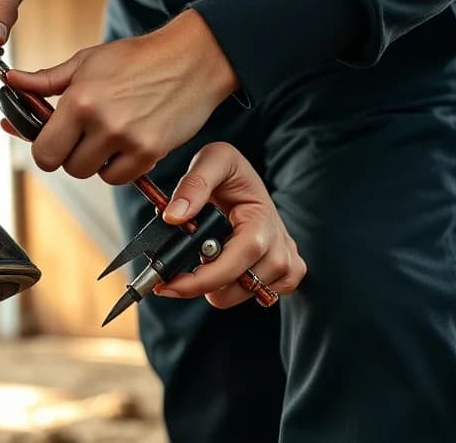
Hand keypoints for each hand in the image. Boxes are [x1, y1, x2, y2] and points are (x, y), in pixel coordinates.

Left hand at [6, 9, 239, 184]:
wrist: (191, 59)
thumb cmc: (137, 58)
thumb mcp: (86, 61)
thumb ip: (45, 80)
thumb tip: (11, 81)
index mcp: (79, 100)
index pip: (43, 151)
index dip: (44, 148)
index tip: (52, 140)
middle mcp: (101, 122)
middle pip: (66, 166)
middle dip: (69, 154)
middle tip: (82, 136)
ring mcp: (127, 140)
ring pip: (93, 173)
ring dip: (95, 161)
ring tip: (108, 134)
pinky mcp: (150, 153)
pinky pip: (120, 178)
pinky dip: (120, 167)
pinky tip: (127, 143)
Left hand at [155, 142, 305, 307]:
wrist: (244, 177)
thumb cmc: (230, 169)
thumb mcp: (213, 159)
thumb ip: (193, 185)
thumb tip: (174, 217)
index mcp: (261, 218)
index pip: (237, 261)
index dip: (203, 278)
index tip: (169, 284)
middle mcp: (279, 243)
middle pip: (241, 285)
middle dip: (203, 285)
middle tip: (174, 274)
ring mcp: (286, 258)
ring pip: (248, 294)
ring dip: (219, 286)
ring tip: (200, 263)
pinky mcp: (286, 270)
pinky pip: (264, 295)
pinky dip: (239, 289)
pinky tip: (224, 271)